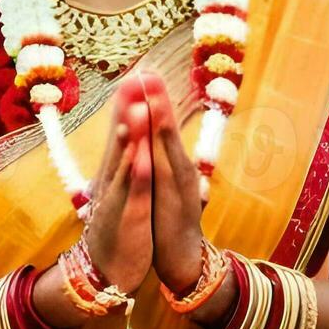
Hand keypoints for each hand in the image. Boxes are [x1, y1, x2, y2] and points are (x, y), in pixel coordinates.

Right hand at [79, 90, 153, 294]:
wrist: (109, 270)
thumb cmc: (120, 226)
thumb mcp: (125, 190)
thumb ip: (127, 162)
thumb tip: (130, 137)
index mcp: (118, 171)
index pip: (124, 131)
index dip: (129, 103)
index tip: (137, 73)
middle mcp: (114, 179)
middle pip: (121, 138)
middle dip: (126, 108)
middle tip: (132, 77)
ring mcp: (119, 197)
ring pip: (126, 161)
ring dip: (129, 135)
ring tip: (135, 107)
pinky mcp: (127, 217)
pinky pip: (133, 193)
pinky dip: (137, 174)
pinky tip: (143, 157)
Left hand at [135, 71, 207, 295]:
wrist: (184, 258)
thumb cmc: (172, 218)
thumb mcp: (165, 181)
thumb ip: (161, 156)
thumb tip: (154, 132)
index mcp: (174, 160)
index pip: (162, 123)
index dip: (154, 98)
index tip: (144, 71)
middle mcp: (180, 167)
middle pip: (167, 128)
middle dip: (158, 100)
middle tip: (149, 72)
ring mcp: (180, 185)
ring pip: (168, 149)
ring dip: (161, 123)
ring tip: (152, 99)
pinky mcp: (176, 204)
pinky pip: (166, 179)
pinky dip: (159, 162)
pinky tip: (150, 148)